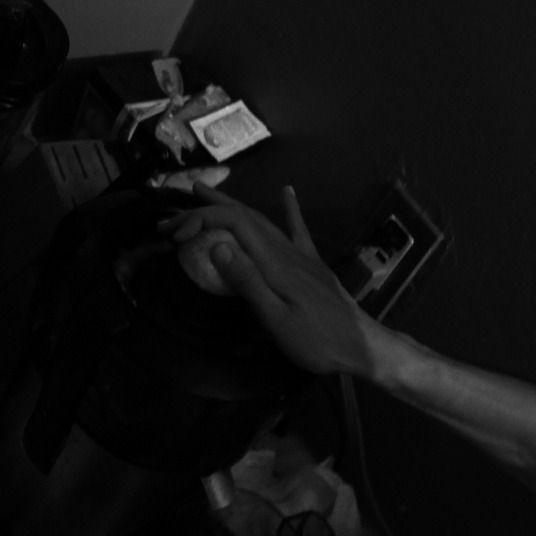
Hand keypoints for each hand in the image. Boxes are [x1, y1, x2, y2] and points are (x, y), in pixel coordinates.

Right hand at [161, 185, 388, 378]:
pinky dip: (290, 208)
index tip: (175, 235)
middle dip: (206, 210)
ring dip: (231, 205)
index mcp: (274, 262)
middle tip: (172, 214)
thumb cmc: (317, 340)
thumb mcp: (276, 319)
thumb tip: (216, 246)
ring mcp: (301, 255)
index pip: (233, 223)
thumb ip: (248, 282)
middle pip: (243, 216)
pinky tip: (287, 191)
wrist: (362, 345)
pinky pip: (297, 228)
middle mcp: (286, 250)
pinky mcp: (312, 264)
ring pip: (262, 219)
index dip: (201, 220)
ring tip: (205, 193)